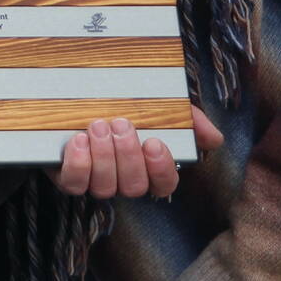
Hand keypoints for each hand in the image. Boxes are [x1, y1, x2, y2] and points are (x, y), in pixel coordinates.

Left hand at [53, 108, 223, 198]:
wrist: (76, 93)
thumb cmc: (122, 103)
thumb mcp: (159, 105)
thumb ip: (189, 120)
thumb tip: (214, 138)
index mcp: (146, 167)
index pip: (163, 185)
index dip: (161, 170)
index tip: (154, 143)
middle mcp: (122, 179)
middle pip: (133, 186)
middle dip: (128, 156)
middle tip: (121, 123)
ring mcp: (93, 180)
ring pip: (105, 187)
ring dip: (104, 156)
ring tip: (98, 126)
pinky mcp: (67, 175)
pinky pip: (74, 184)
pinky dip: (78, 164)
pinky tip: (79, 140)